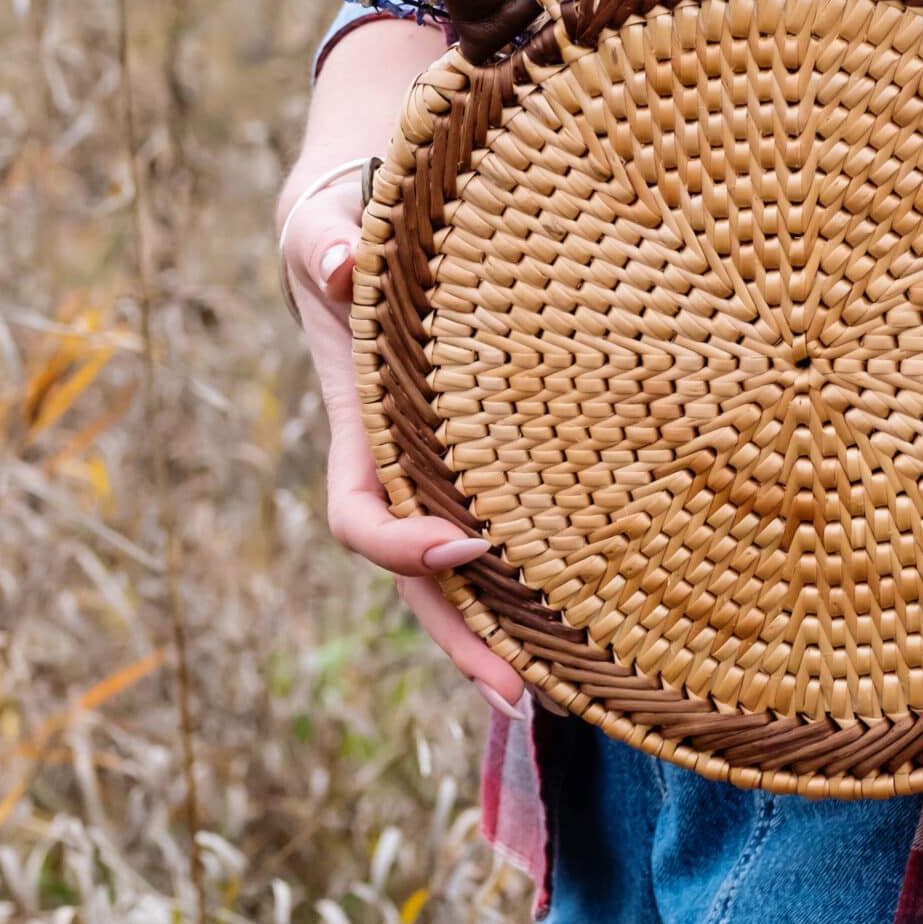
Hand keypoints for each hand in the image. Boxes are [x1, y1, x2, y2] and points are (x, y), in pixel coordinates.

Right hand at [283, 180, 529, 719]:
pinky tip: (596, 616)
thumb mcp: (325, 225)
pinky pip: (510, 528)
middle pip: (418, 580)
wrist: (369, 223)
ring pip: (466, 574)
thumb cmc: (347, 225)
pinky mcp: (493, 457)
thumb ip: (326, 245)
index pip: (361, 515)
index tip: (467, 545)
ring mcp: (445, 469)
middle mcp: (401, 465)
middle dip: (463, 640)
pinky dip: (538, 578)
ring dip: (506, 632)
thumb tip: (346, 268)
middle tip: (520, 700)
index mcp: (361, 427)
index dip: (403, 545)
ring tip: (559, 696)